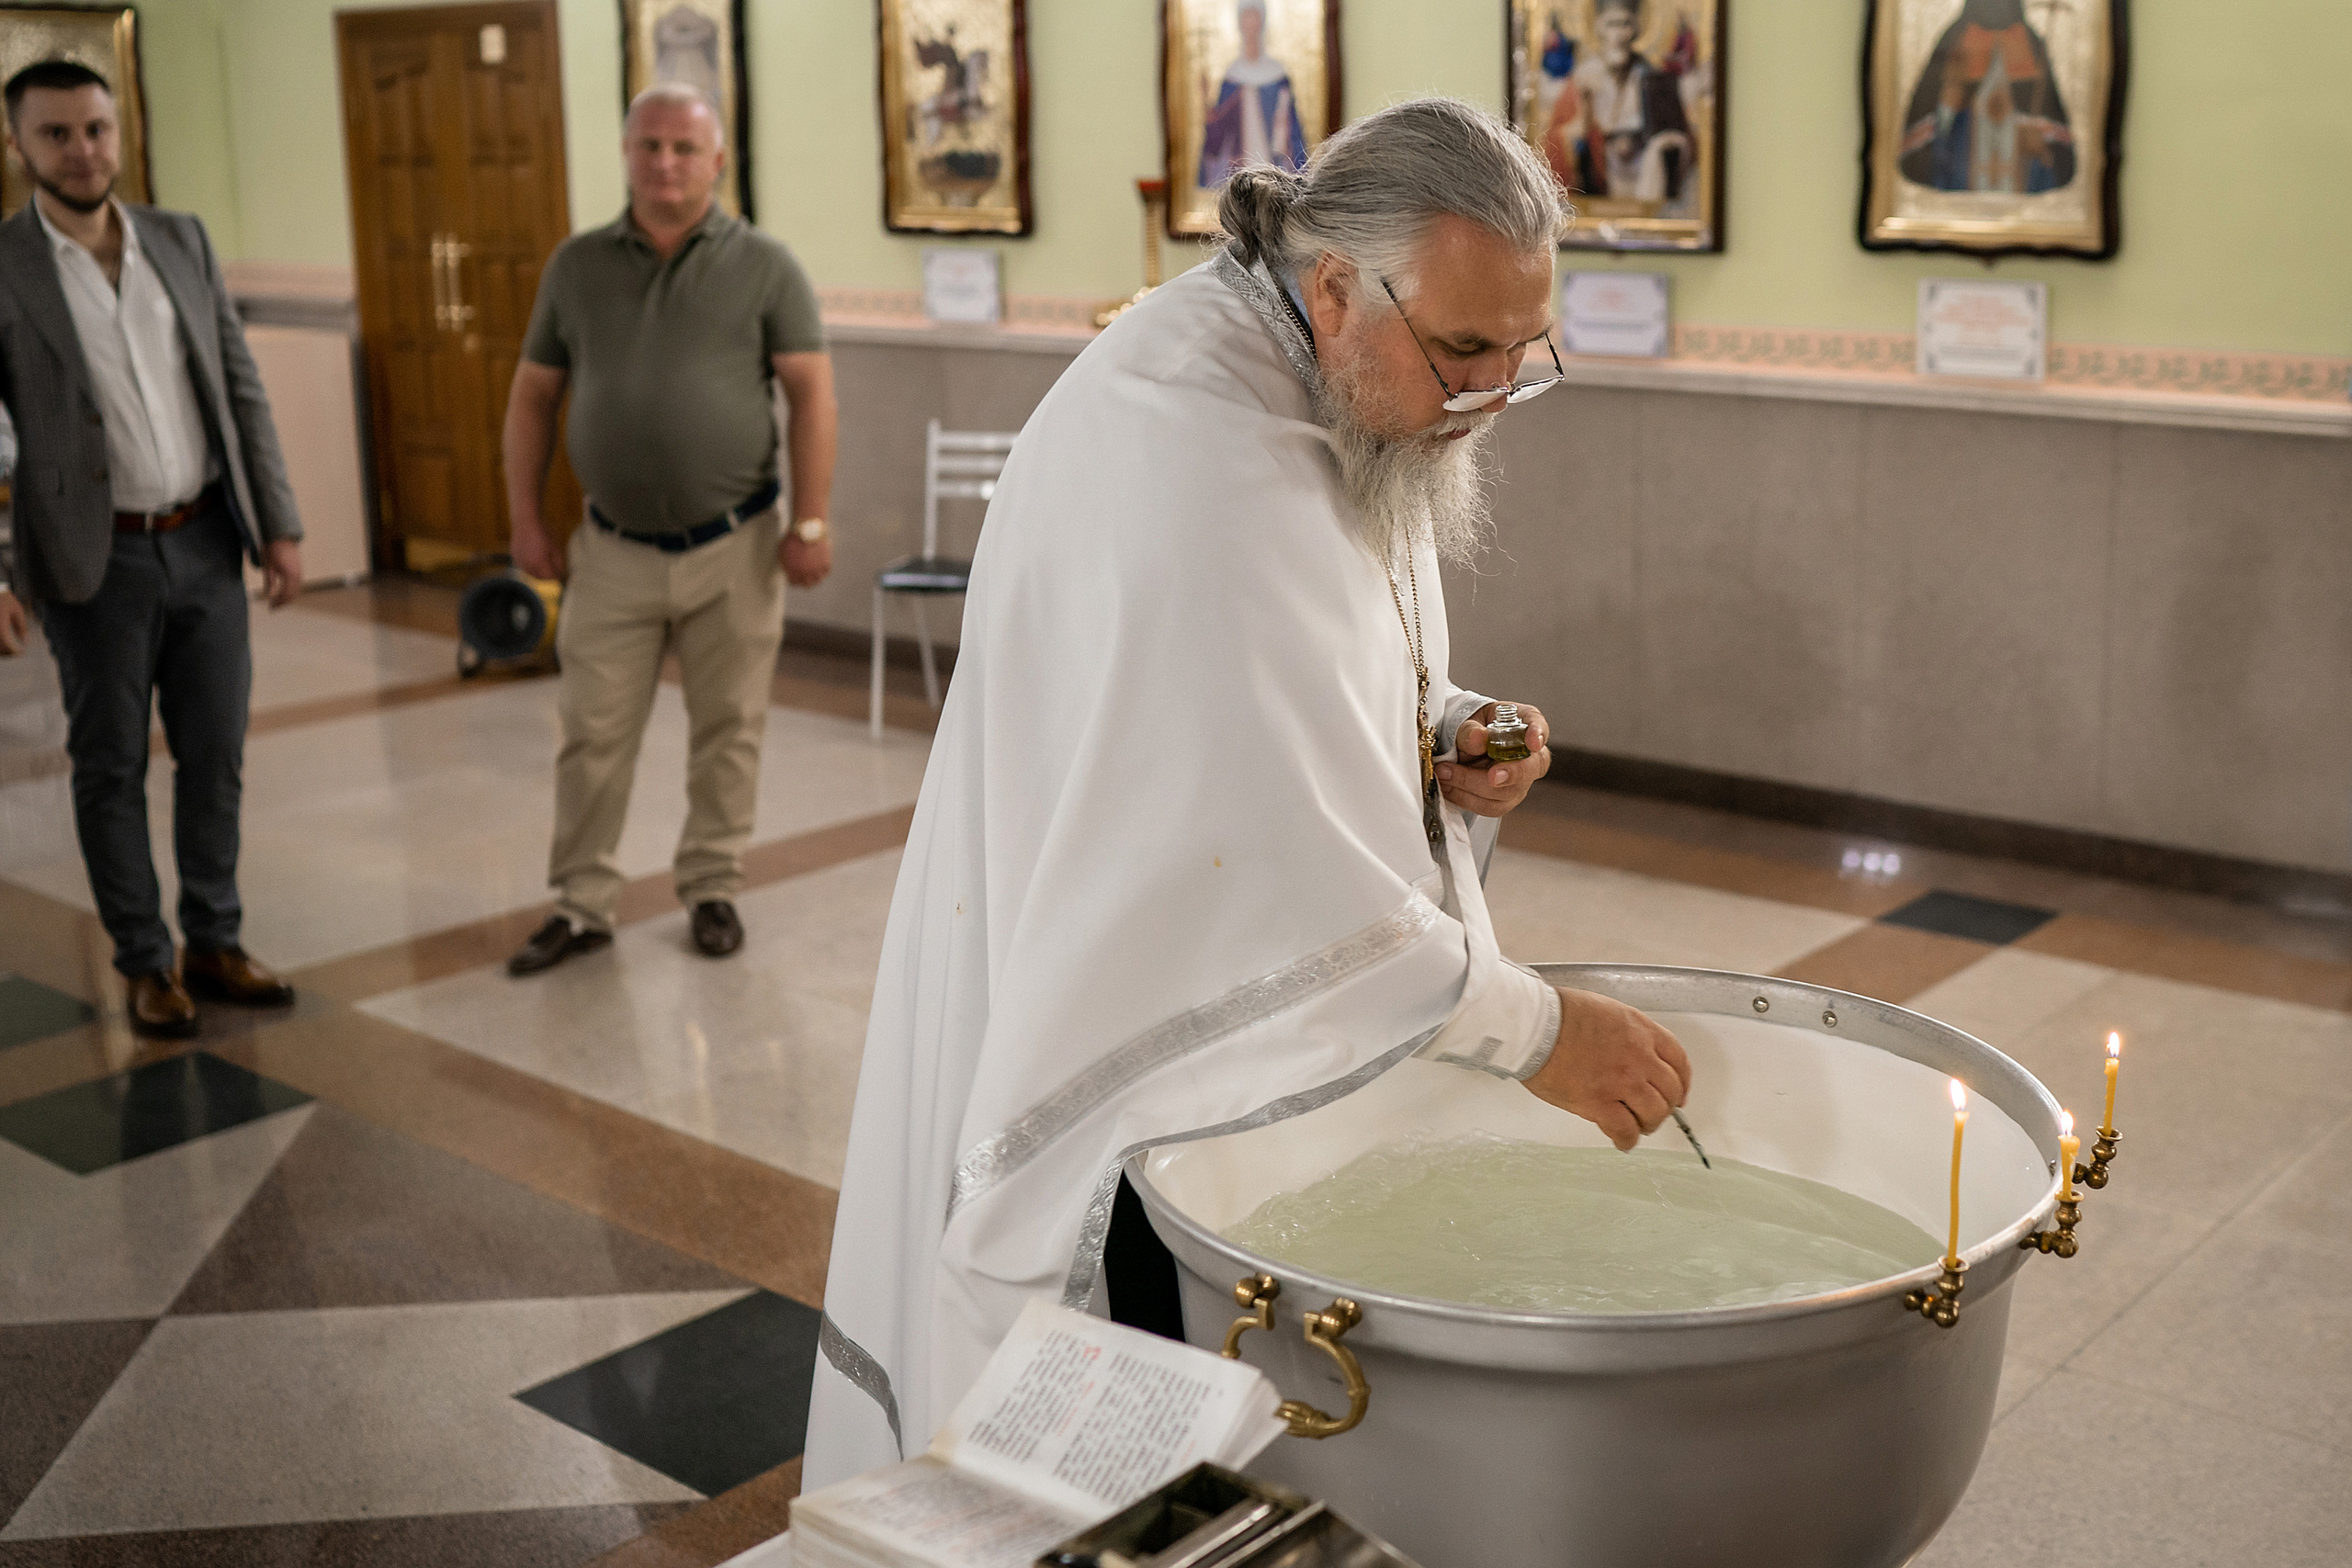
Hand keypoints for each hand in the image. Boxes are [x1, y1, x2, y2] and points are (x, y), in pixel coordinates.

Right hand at [0, 590, 25, 654]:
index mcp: (1, 625)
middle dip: (7, 652)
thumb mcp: (17, 611)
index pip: (8, 645)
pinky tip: (4, 641)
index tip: (21, 653)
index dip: (15, 651)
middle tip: (16, 652)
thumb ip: (21, 627)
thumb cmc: (5, 599)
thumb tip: (25, 642)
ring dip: (1, 649)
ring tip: (10, 647)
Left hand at [262, 540, 302, 607]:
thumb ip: (270, 582)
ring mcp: (300, 572)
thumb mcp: (268, 566)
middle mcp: (298, 575)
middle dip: (284, 602)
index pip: (286, 595)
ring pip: (296, 590)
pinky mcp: (299, 569)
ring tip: (277, 601)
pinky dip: (290, 590)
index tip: (271, 608)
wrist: (281, 535)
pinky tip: (282, 591)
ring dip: (288, 597)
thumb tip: (270, 596)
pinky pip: (297, 584)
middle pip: (293, 594)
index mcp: (290, 575)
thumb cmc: (272, 549)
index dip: (279, 603)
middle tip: (273, 607)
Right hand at [511, 515, 564, 580]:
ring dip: (537, 572)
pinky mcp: (514, 555)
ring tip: (544, 562)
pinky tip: (534, 556)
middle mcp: (527, 565)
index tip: (562, 574)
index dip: (557, 577)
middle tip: (554, 569)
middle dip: (547, 576)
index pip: (550, 578)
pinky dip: (529, 565)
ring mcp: (519, 560)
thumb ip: (559, 563)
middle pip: (539, 578)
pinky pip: (523, 566)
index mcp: (539, 564)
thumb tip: (561, 573)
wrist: (526, 518)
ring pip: (530, 573)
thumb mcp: (556, 547)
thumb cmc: (544, 531)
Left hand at [781, 534, 831, 588]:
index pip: (794, 582)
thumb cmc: (793, 537)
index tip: (796, 577)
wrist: (807, 528)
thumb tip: (788, 570)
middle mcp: (804, 573)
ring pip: (817, 580)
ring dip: (816, 578)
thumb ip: (786, 563)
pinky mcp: (825, 564)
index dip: (795, 580)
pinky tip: (822, 568)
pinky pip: (826, 572)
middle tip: (806, 578)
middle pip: (807, 584)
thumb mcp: (782, 551)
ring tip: (815, 573)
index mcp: (792, 571)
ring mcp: (816, 569)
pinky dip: (824, 571)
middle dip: (805, 581)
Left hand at [1438, 700, 1551, 817]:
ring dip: (1473, 786)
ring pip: (1507, 792)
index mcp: (1523, 723)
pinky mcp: (1504, 799)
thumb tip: (1478, 740)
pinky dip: (1466, 798)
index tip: (1533, 742)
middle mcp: (1529, 755)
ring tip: (1445, 774)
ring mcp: (1519, 780)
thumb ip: (1470, 730)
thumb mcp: (1466, 720)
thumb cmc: (1471, 728)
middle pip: (1530, 768)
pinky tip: (1448, 788)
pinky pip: (1490, 806)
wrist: (1460, 745)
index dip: (1538, 734)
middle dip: (1512, 774)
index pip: (1538, 726)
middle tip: (1492, 777)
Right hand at [1523, 988, 1691, 1151]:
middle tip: (1655, 1112)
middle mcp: (1639, 1056)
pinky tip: (1622, 1141)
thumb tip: (1626, 1053)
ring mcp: (1621, 1082)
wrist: (1534, 1025)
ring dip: (1648, 1123)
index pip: (1678, 1060)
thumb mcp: (1607, 1011)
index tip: (1679, 1092)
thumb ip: (1625, 1033)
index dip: (1683, 1082)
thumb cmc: (1558, 1013)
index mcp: (1641, 1030)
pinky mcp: (1598, 1103)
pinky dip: (1627, 1140)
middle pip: (1670, 1091)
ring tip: (1637, 1127)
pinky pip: (1624, 1130)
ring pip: (1653, 1113)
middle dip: (1666, 1105)